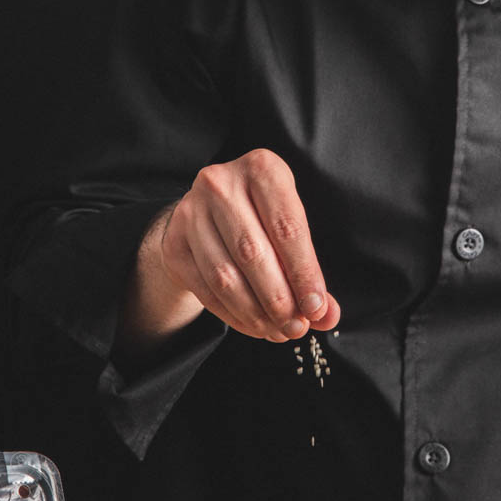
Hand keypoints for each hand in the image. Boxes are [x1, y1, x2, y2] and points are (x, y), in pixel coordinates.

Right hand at [158, 149, 339, 341]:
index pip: (286, 228)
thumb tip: (326, 315)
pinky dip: (234, 316)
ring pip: (225, 276)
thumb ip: (309, 271)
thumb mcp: (291, 229)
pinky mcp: (174, 243)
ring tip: (278, 331)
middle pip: (253, 253)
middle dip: (279, 299)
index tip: (316, 308)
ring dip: (256, 313)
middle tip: (297, 327)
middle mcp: (221, 183)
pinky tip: (255, 326)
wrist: (208, 212)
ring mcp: (190, 212)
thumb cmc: (262, 217)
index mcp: (261, 169)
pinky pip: (205, 289)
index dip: (304, 273)